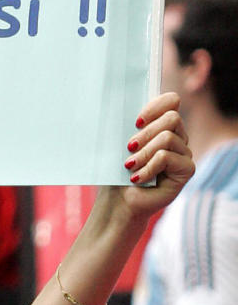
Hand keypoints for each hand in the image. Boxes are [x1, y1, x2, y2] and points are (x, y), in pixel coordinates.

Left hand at [112, 91, 194, 218]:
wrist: (118, 204)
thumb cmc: (117, 175)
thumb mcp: (119, 146)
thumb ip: (129, 126)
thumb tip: (122, 105)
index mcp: (163, 127)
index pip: (172, 101)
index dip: (156, 106)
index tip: (136, 122)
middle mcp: (178, 137)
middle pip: (172, 118)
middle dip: (146, 132)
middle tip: (128, 148)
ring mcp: (184, 153)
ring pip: (167, 138)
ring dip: (144, 153)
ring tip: (130, 166)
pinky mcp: (187, 170)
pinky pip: (167, 157)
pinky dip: (148, 168)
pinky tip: (136, 179)